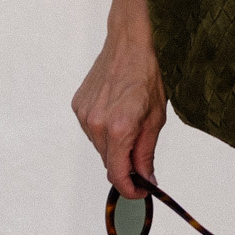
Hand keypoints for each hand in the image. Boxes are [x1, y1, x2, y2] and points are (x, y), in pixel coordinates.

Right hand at [71, 0, 167, 196]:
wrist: (129, 43)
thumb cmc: (147, 75)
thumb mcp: (156, 117)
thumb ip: (147, 153)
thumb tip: (146, 179)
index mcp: (119, 128)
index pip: (118, 174)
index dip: (130, 189)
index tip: (141, 191)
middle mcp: (96, 124)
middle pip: (109, 162)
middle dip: (126, 166)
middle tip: (143, 155)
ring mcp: (84, 115)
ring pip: (99, 148)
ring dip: (115, 146)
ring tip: (131, 123)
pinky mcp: (78, 106)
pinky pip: (91, 130)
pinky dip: (104, 130)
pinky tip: (116, 112)